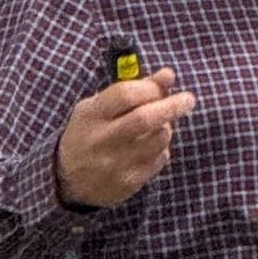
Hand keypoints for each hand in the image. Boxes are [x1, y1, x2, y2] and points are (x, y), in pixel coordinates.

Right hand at [55, 67, 195, 208]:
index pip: (125, 95)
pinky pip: (160, 159)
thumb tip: (168, 75)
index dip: (151, 87)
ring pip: (158, 138)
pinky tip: (150, 146)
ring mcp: (116, 164)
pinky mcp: (129, 182)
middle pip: (145, 118)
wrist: (69, 181)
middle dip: (172, 106)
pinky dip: (161, 148)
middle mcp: (102, 140)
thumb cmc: (88, 133)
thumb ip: (132, 88)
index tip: (164, 83)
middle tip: (188, 100)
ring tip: (160, 124)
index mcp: (91, 116)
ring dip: (167, 127)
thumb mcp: (99, 106)